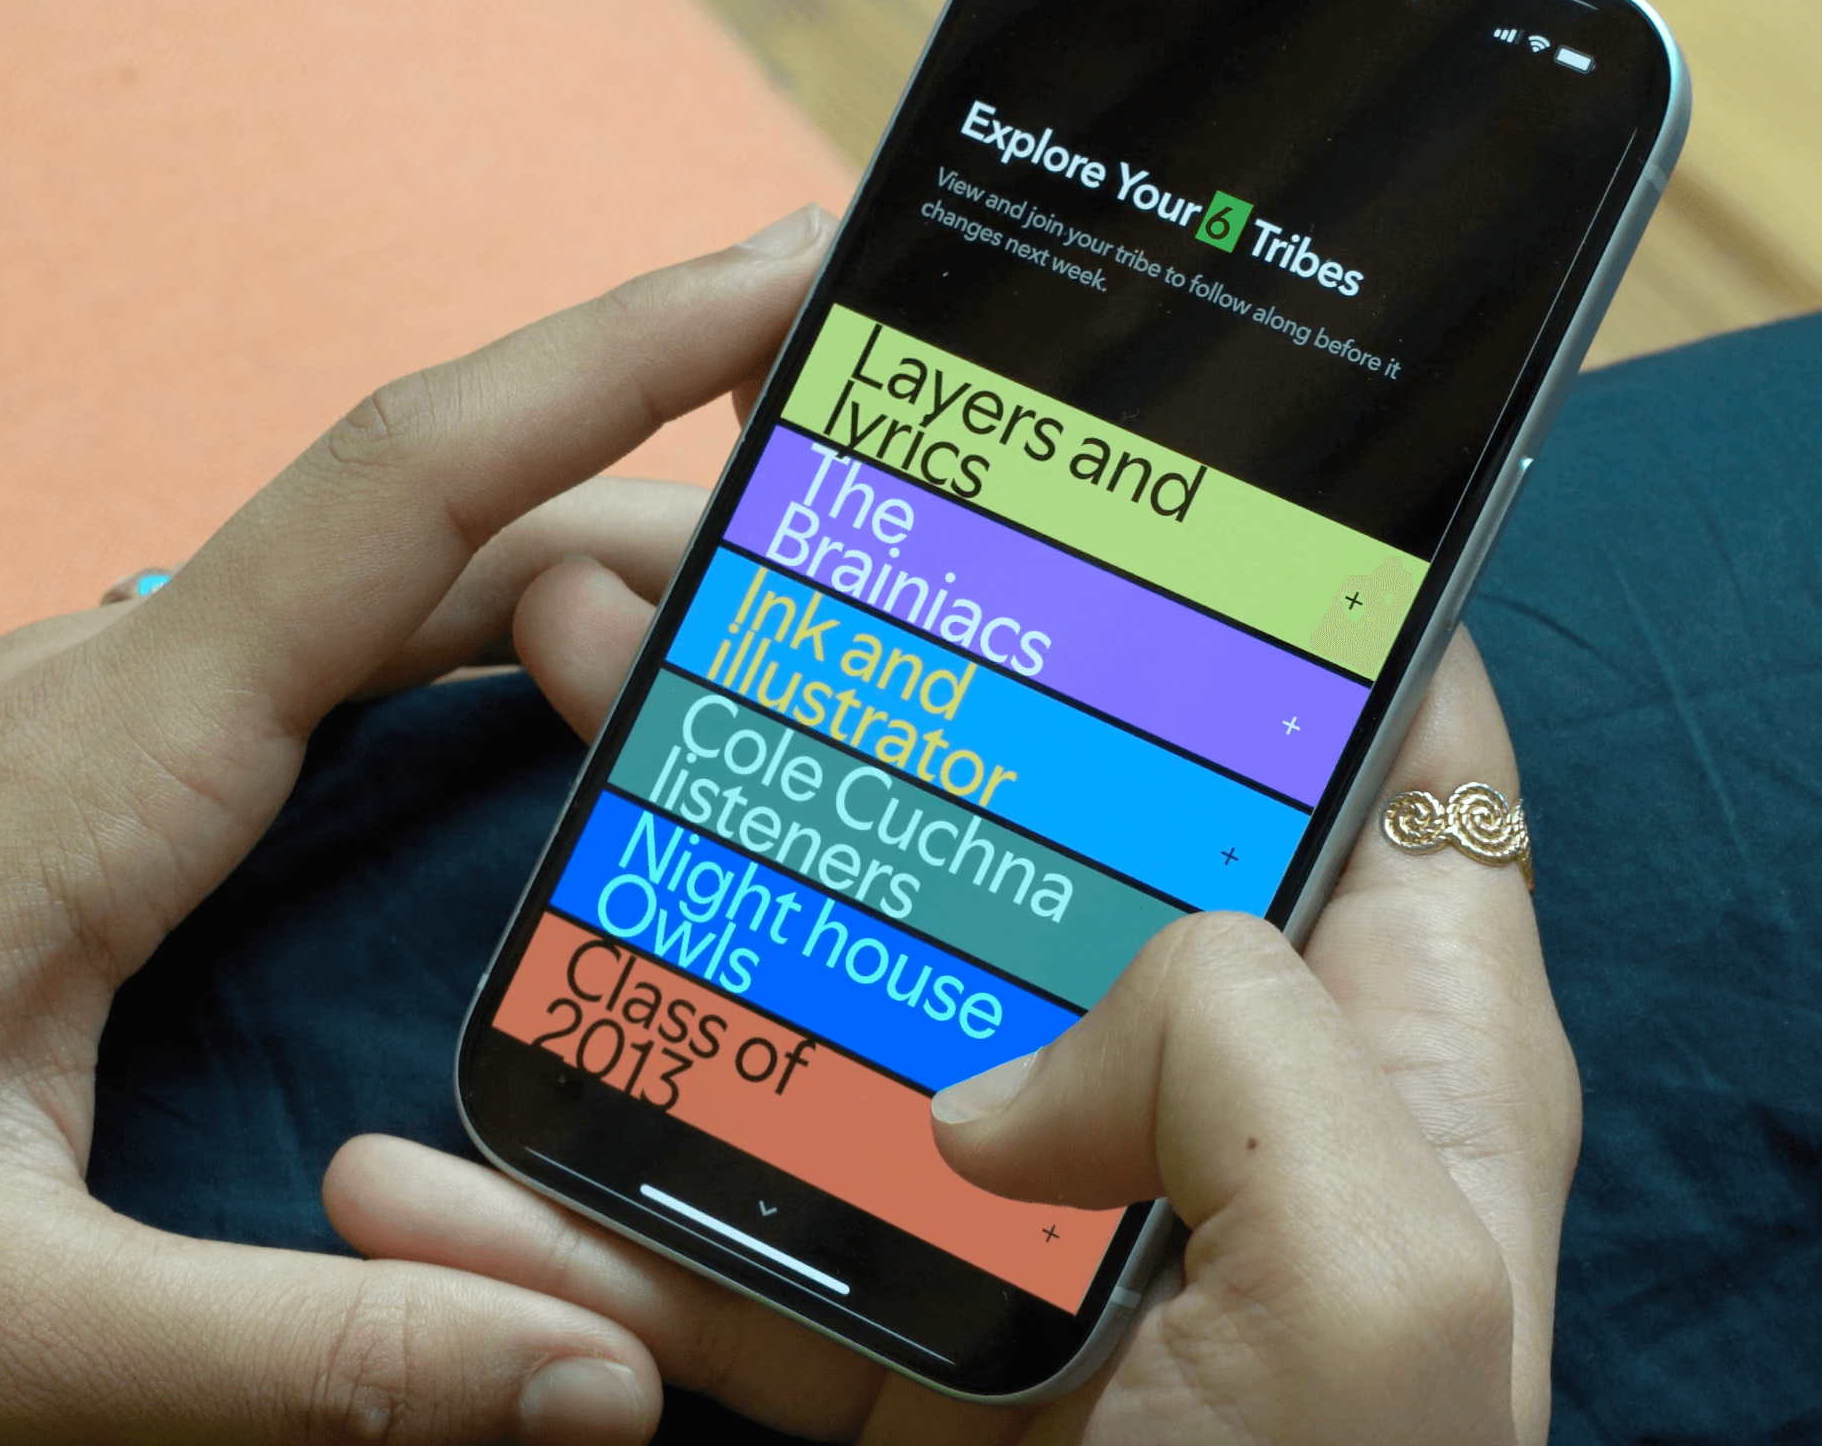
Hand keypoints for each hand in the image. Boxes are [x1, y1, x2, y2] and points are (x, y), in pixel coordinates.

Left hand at [0, 205, 833, 1441]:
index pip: (400, 490)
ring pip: (363, 582)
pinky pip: (301, 655)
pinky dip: (453, 641)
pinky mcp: (60, 779)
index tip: (784, 268)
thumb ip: (313, 1355)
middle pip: (421, 518)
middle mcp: (94, 693)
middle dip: (646, 480)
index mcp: (96, 762)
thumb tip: (599, 1372)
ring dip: (553, 567)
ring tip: (747, 609)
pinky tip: (529, 708)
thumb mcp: (1, 1335)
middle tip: (855, 528)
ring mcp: (71, 722)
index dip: (610, 354)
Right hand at [332, 612, 1578, 1444]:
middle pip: (1032, 835)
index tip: (1073, 465)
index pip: (1373, 743)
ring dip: (677, 903)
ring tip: (543, 753)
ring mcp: (1045, 1231)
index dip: (1255, 590)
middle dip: (864, 697)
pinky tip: (432, 1158)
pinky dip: (578, 1215)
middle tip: (695, 568)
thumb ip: (1229, 1043)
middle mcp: (1215, 1110)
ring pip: (847, 1014)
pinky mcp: (911, 1356)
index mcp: (1389, 1046)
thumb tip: (988, 1060)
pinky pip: (731, 1252)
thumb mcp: (1371, 1289)